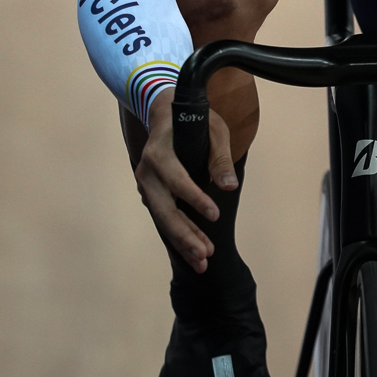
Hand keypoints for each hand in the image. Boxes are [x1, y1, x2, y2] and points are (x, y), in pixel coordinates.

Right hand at [136, 85, 236, 271]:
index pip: (177, 180)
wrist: (164, 113)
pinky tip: (194, 253)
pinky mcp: (151, 195)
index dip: (195, 198)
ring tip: (202, 263)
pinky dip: (179, 237)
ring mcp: (146, 186)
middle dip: (184, 234)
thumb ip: (220, 157)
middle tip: (205, 255)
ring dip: (182, 242)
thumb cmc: (193, 119)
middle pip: (164, 209)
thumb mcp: (214, 129)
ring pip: (163, 219)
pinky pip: (164, 219)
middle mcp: (147, 172)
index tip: (215, 215)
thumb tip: (229, 186)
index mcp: (159, 153)